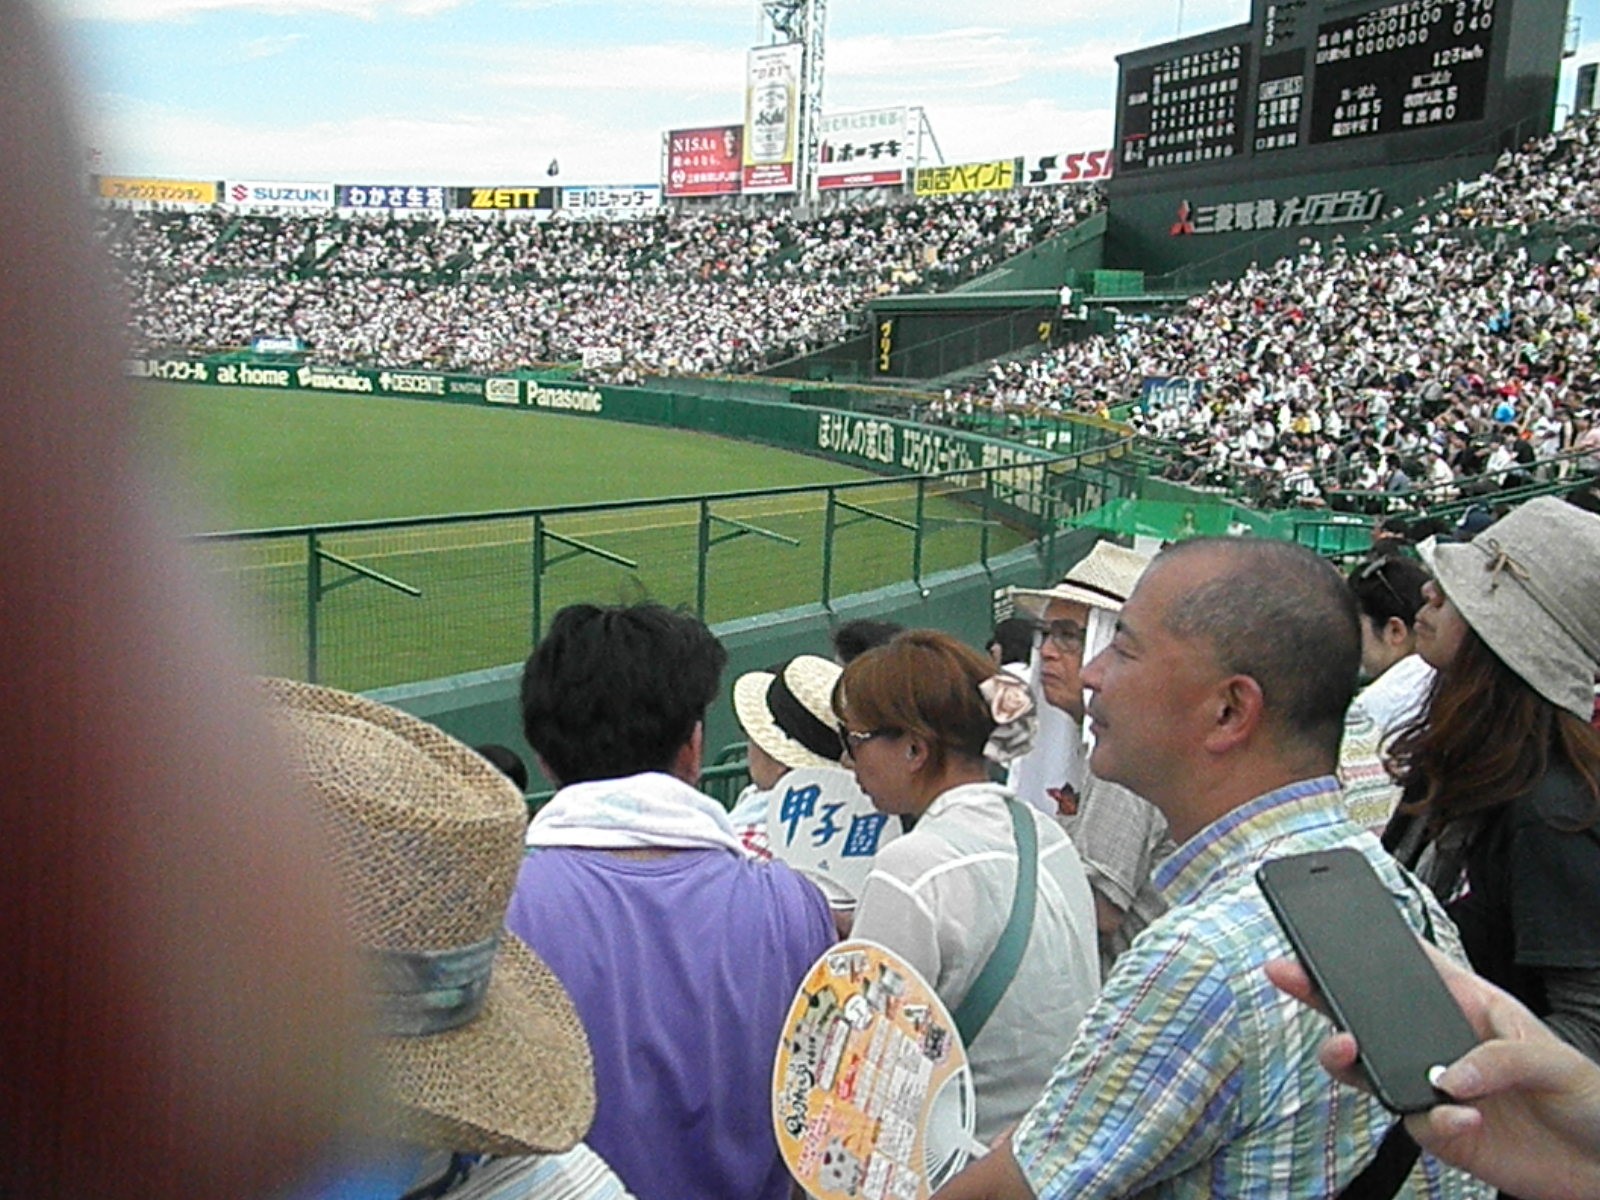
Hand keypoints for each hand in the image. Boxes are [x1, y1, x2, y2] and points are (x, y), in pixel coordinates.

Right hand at [1266, 947, 1599, 1199]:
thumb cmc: (1589, 1099)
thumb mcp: (1554, 1057)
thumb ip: (1498, 1058)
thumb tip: (1447, 1074)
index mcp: (1468, 1004)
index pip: (1410, 964)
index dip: (1367, 943)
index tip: (1324, 927)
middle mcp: (1441, 1042)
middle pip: (1366, 1012)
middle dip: (1320, 991)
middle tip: (1287, 973)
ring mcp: (1434, 1086)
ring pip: (1366, 1067)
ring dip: (1347, 1058)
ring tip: (1349, 1048)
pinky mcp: (1440, 1130)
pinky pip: (1414, 1122)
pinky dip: (1433, 1120)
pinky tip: (1461, 1116)